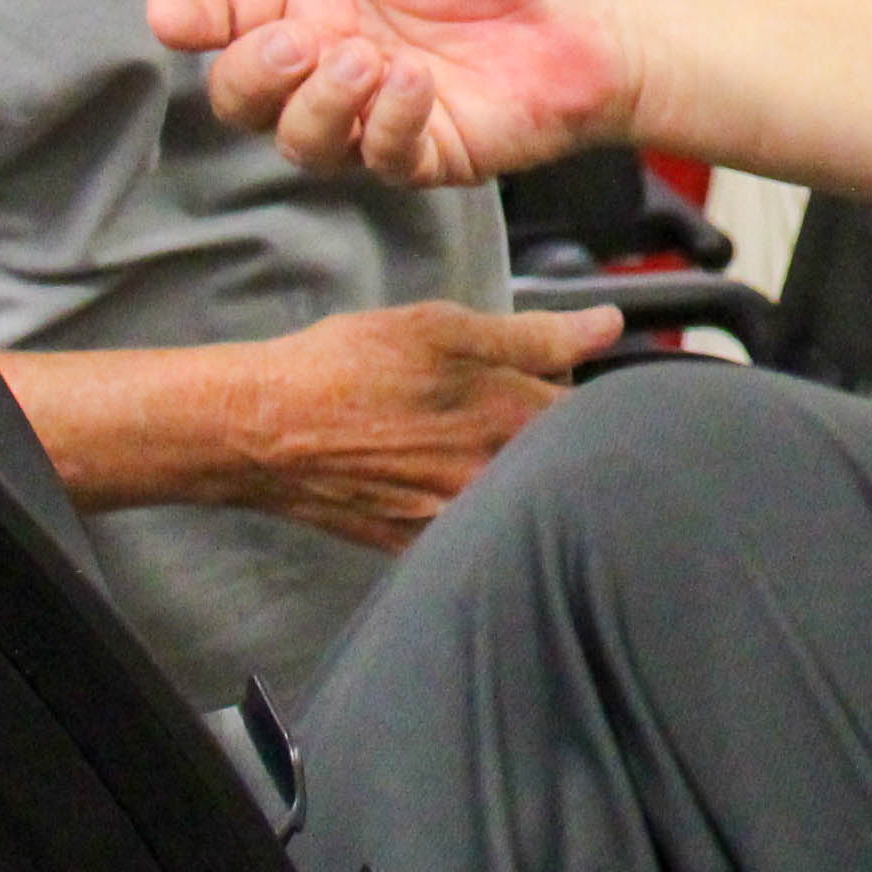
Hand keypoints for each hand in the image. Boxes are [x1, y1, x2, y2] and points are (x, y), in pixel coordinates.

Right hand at [154, 0, 636, 185]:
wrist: (609, 1)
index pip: (230, 11)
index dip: (193, 16)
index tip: (176, 14)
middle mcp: (341, 53)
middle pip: (243, 92)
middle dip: (250, 73)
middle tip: (299, 40)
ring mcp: (380, 109)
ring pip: (296, 140)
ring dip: (315, 105)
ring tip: (365, 61)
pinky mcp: (428, 151)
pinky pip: (375, 160)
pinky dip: (384, 126)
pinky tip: (418, 85)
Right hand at [219, 298, 618, 549]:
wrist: (266, 430)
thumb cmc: (347, 369)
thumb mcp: (443, 328)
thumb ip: (536, 334)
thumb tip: (605, 327)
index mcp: (513, 420)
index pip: (591, 413)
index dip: (568, 384)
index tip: (540, 370)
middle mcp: (497, 479)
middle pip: (556, 455)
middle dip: (536, 423)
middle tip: (482, 396)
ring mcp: (461, 519)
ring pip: (516, 488)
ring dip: (502, 460)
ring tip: (446, 433)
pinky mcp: (426, 545)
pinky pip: (472, 522)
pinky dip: (465, 495)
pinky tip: (426, 468)